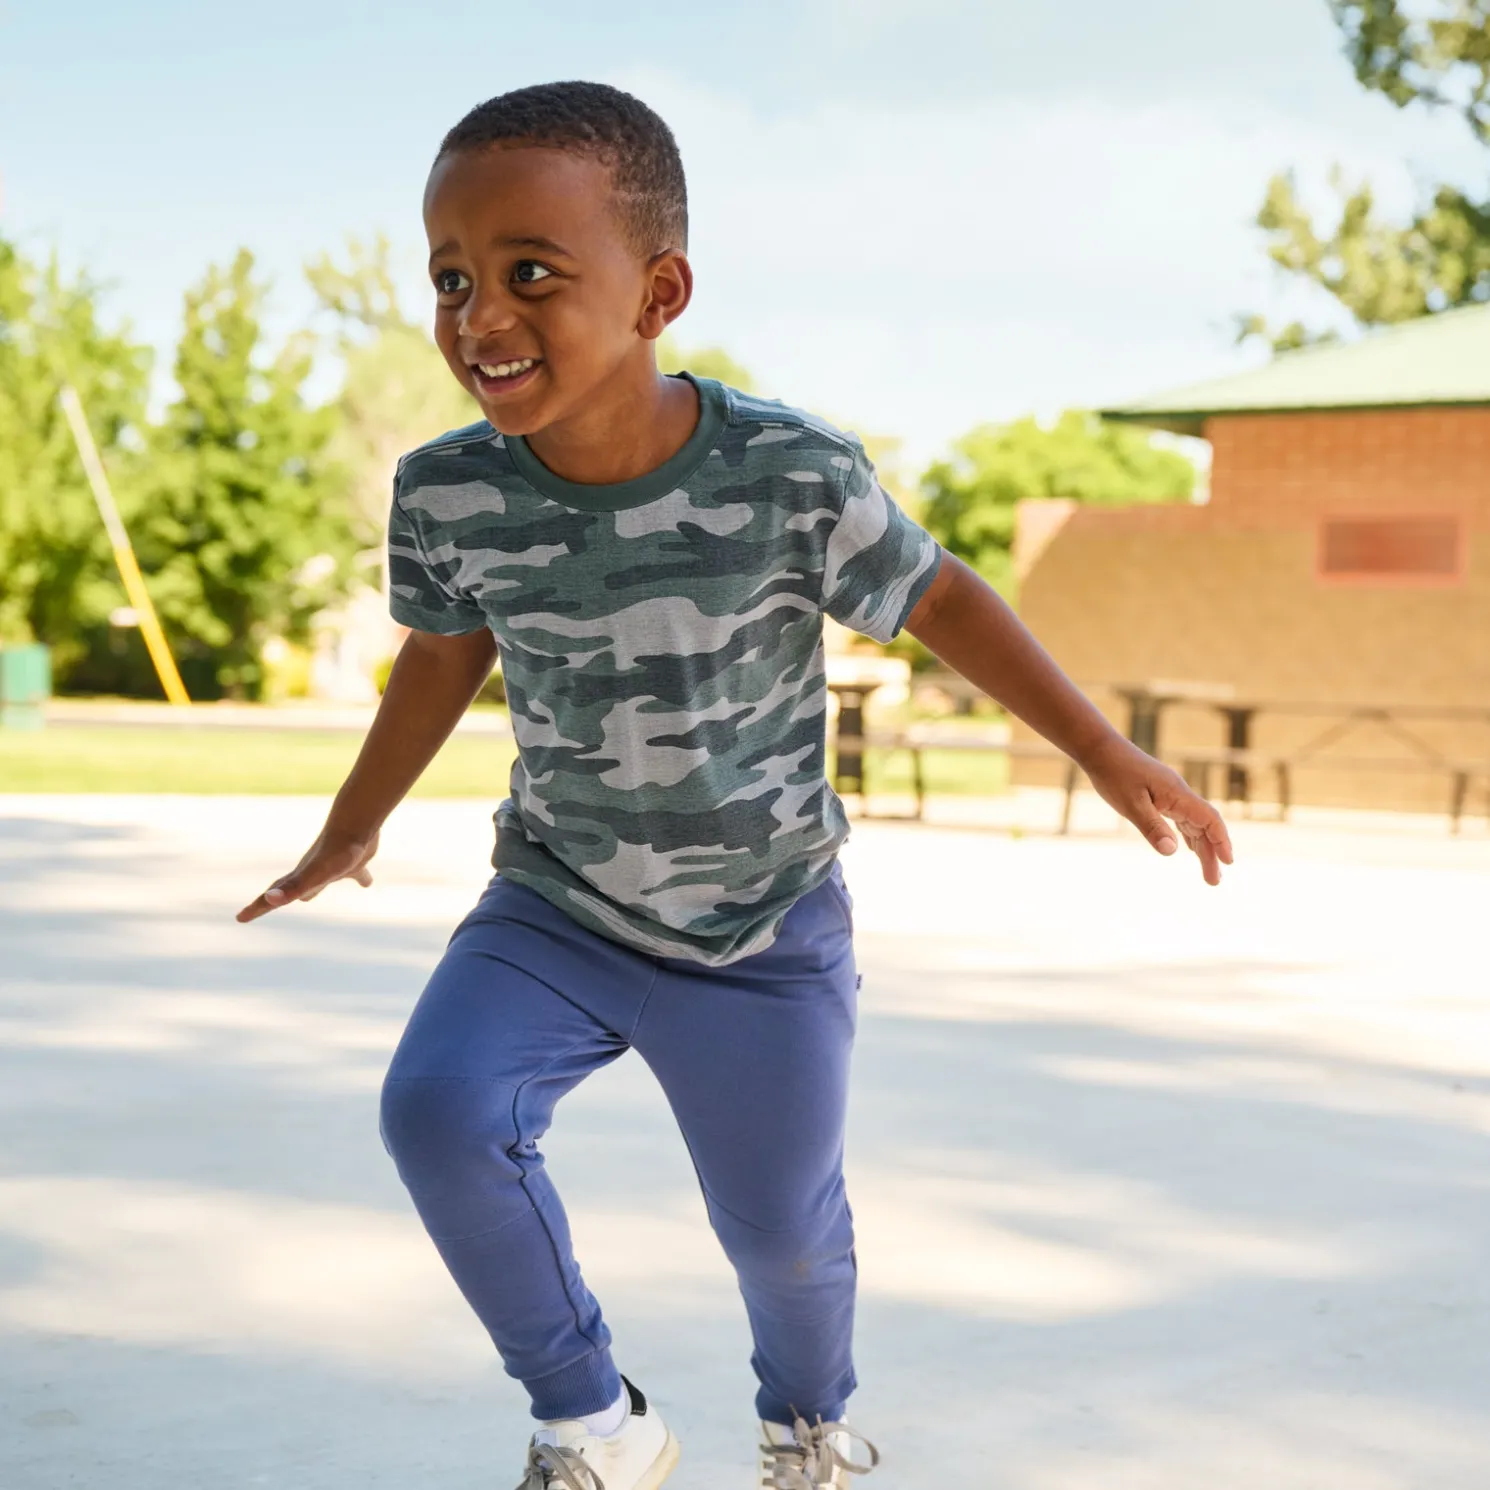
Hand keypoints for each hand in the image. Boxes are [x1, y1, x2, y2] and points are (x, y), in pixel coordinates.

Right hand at [236, 827, 379, 922]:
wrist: (358, 822)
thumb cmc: (336, 852)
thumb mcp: (312, 876)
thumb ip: (292, 888)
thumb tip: (268, 898)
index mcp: (300, 878)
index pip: (273, 897)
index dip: (257, 908)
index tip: (239, 918)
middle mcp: (312, 873)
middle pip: (289, 890)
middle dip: (276, 900)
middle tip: (264, 906)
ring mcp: (332, 867)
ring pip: (317, 882)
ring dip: (311, 892)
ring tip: (307, 899)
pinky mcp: (355, 863)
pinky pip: (356, 874)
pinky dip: (360, 878)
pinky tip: (367, 883)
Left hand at [1081, 736, 1232, 885]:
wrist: (1100, 749)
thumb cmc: (1114, 774)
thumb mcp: (1131, 804)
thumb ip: (1152, 827)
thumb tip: (1171, 852)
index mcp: (1177, 794)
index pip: (1210, 819)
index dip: (1221, 840)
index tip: (1228, 862)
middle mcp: (1180, 793)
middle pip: (1205, 826)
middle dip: (1212, 853)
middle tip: (1214, 882)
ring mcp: (1171, 793)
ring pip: (1194, 824)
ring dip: (1202, 847)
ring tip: (1208, 872)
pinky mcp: (1161, 794)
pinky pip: (1182, 818)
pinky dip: (1189, 835)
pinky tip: (1189, 849)